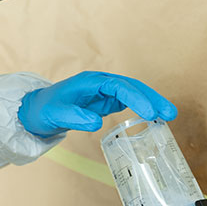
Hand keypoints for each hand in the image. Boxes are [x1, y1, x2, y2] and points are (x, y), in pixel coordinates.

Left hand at [17, 71, 176, 137]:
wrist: (36, 111)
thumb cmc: (44, 110)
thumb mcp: (55, 115)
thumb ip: (74, 118)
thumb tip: (96, 123)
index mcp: (90, 82)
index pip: (119, 86)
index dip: (136, 98)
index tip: (149, 113)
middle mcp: (101, 84)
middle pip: (132, 87)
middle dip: (152, 98)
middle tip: (170, 113)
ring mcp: (105, 92)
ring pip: (133, 93)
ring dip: (151, 103)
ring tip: (169, 116)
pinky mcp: (106, 102)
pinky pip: (129, 102)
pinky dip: (143, 108)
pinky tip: (154, 118)